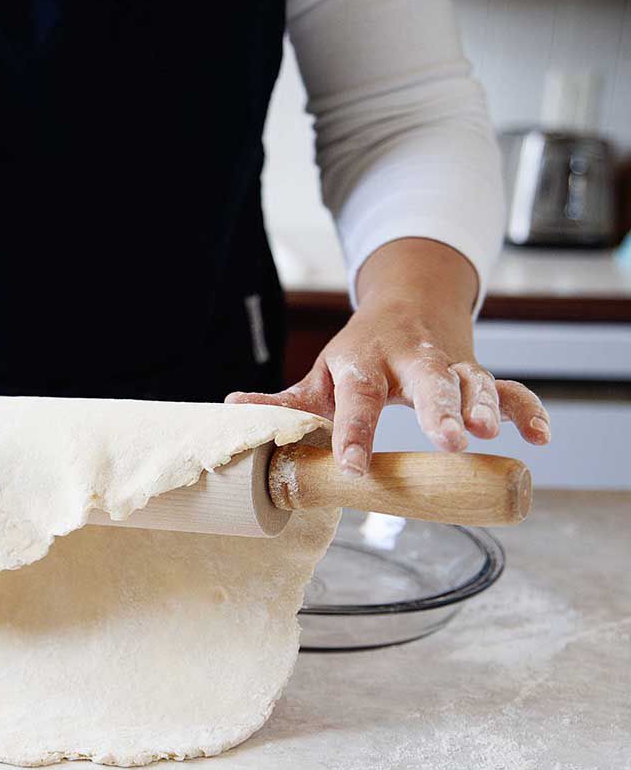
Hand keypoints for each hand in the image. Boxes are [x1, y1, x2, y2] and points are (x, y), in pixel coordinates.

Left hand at [226, 238, 549, 474]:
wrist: (408, 302)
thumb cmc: (359, 353)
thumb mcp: (322, 373)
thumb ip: (284, 401)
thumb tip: (230, 410)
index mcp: (361, 362)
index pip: (355, 399)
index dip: (353, 433)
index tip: (354, 467)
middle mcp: (407, 358)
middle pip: (425, 379)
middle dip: (438, 408)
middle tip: (450, 440)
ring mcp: (446, 363)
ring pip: (469, 380)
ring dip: (482, 404)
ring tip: (488, 433)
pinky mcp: (474, 371)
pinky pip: (508, 388)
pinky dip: (526, 409)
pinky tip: (539, 437)